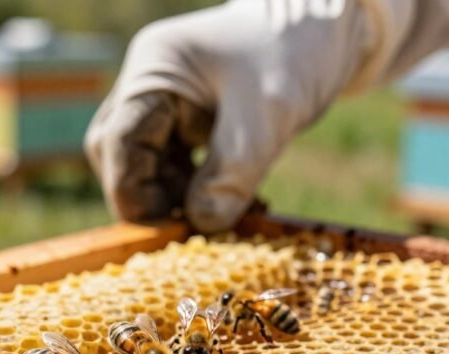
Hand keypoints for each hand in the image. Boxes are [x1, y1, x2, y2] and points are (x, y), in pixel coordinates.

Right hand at [85, 0, 377, 231]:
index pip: (118, 142)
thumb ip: (232, 170)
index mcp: (152, 70)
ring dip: (174, 196)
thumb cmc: (297, 53)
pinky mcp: (188, 117)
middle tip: (190, 227)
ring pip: (145, 162)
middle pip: (118, 155)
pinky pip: (174, 162)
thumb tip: (202, 223)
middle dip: (150, 196)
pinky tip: (229, 201)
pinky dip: (194, 187)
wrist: (330, 29)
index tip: (168, 231)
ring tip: (221, 214)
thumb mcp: (267, 115)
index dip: (135, 193)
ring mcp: (166, 100)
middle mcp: (147, 83)